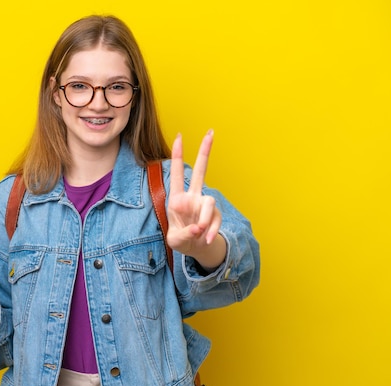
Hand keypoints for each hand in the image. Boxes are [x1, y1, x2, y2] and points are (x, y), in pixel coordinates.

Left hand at [167, 130, 225, 266]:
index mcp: (177, 199)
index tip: (179, 137)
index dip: (178, 156)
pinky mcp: (215, 215)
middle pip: (201, 171)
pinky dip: (211, 232)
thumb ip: (184, 233)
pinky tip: (205, 240)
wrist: (195, 248)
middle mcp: (192, 197)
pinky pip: (215, 220)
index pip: (177, 174)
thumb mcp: (175, 239)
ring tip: (199, 233)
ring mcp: (205, 205)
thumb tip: (199, 228)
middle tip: (210, 132)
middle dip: (205, 152)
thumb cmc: (180, 239)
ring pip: (209, 202)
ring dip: (204, 219)